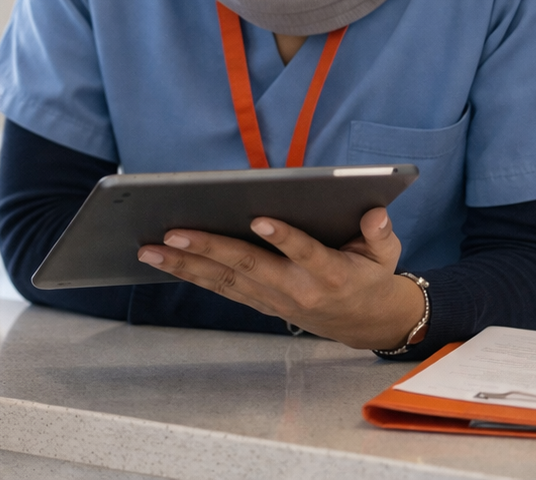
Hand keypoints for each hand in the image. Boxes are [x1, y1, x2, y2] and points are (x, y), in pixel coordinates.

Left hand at [137, 207, 426, 349]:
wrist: (365, 323)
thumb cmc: (370, 275)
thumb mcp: (386, 254)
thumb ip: (380, 233)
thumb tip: (376, 212)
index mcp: (331, 273)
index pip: (306, 253)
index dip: (285, 238)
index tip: (260, 219)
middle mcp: (296, 288)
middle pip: (249, 266)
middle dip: (208, 249)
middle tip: (172, 233)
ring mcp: (273, 299)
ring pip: (224, 280)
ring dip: (184, 265)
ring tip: (148, 250)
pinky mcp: (258, 302)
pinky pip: (221, 288)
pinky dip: (191, 274)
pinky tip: (162, 261)